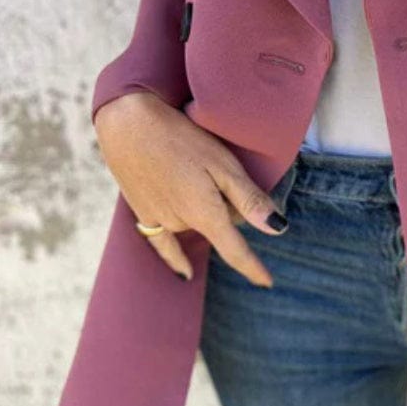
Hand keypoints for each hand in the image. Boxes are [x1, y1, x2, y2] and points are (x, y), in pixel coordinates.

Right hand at [93, 90, 286, 286]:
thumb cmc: (181, 138)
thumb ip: (249, 200)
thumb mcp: (223, 165)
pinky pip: (162, 243)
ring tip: (195, 170)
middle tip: (219, 168)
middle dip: (230, 207)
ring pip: (196, 223)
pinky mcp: (141, 212)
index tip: (266, 283)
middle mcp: (181, 223)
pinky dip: (176, 257)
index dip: (252, 268)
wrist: (128, 122)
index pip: (235, 251)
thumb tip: (277, 229)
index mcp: (205, 214)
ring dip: (206, 209)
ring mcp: (159, 220)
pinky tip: (184, 273)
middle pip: (220, 225)